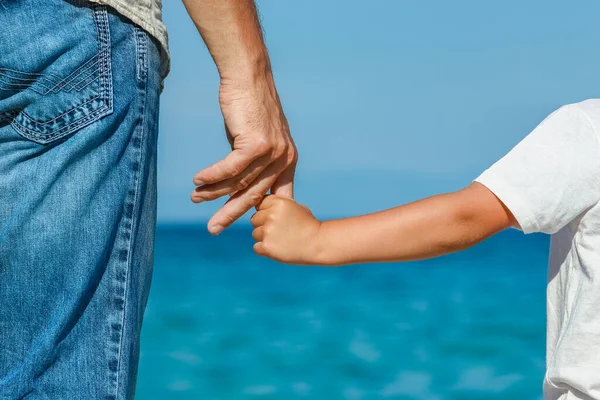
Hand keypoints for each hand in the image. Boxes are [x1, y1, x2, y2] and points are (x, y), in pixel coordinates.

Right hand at [191, 76, 297, 234]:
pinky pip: (231, 168)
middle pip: (253, 195)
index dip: (260, 211)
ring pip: (239, 182)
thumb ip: (251, 166)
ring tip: (196, 199)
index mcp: (287, 161)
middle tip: (213, 229)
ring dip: (214, 193)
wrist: (248, 77)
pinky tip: (198, 181)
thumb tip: (237, 188)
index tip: (244, 224)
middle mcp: (283, 158)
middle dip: (230, 213)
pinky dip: (213, 176)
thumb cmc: (248, 109)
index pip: (276, 195)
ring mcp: (272, 151)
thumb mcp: (254, 141)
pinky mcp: (257, 143)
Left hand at [251, 195, 321, 264]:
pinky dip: (265, 250)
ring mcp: (268, 231)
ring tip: (281, 240)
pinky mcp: (267, 247)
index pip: (260, 204)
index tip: (277, 218)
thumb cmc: (309, 225)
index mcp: (278, 202)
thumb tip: (264, 201)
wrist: (318, 243)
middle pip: (255, 219)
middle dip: (264, 225)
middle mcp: (271, 215)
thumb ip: (280, 203)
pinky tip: (278, 248)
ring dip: (265, 238)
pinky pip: (256, 247)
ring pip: (255, 234)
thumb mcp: (297, 206)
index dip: (267, 212)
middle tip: (280, 230)